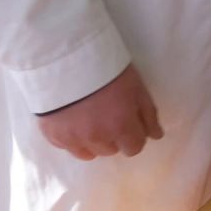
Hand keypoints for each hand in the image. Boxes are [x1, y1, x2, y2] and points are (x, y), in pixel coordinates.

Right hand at [37, 65, 161, 160]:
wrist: (67, 58)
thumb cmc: (108, 69)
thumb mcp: (136, 87)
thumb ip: (148, 114)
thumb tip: (156, 136)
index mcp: (121, 127)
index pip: (134, 148)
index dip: (134, 136)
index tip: (129, 122)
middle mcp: (97, 138)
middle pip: (112, 150)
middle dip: (114, 137)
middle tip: (108, 115)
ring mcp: (73, 140)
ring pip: (90, 153)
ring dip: (94, 141)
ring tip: (90, 118)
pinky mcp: (53, 136)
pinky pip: (68, 147)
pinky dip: (73, 139)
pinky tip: (73, 120)